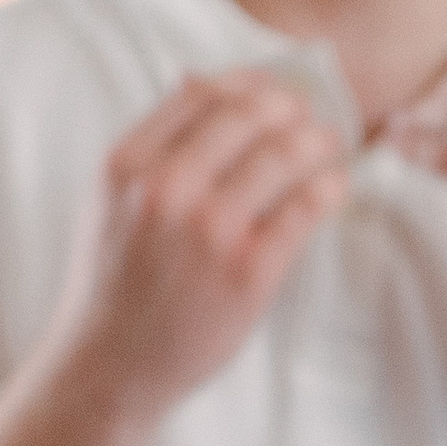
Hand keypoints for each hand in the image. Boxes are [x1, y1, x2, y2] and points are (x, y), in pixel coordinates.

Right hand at [54, 72, 348, 424]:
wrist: (112, 365)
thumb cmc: (117, 282)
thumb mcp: (112, 201)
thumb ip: (153, 146)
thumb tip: (204, 80)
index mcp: (127, 162)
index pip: (202, 92)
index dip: (251, 84)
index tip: (276, 92)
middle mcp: (165, 188)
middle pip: (248, 115)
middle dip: (292, 108)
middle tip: (313, 118)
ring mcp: (209, 228)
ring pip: (282, 155)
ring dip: (318, 142)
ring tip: (330, 147)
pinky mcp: (248, 270)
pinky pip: (303, 210)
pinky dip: (328, 189)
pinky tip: (335, 188)